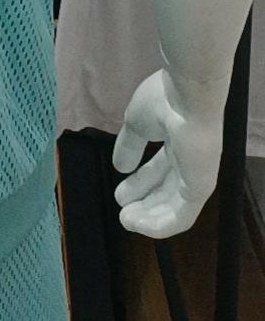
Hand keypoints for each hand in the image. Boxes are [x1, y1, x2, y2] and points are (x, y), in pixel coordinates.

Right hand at [113, 68, 223, 237]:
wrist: (187, 94)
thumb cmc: (163, 100)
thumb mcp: (136, 122)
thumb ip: (130, 145)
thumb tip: (119, 166)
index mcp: (177, 139)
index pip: (160, 168)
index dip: (140, 182)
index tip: (120, 193)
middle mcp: (189, 159)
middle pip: (166, 189)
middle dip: (144, 202)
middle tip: (122, 213)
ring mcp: (197, 174)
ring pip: (174, 206)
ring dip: (149, 217)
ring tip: (126, 221)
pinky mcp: (200, 187)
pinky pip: (181, 216)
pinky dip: (159, 225)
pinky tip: (139, 225)